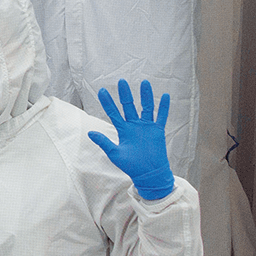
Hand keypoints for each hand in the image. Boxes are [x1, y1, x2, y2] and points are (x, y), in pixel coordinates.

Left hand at [87, 79, 175, 200]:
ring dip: (146, 96)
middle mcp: (134, 125)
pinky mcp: (158, 131)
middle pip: (129, 106)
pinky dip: (164, 107)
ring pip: (146, 107)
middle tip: (121, 81)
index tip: (102, 91)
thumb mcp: (114, 153)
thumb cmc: (131, 166)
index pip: (113, 112)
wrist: (148, 175)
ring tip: (144, 82)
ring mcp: (146, 127)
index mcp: (123, 129)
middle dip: (125, 94)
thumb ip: (104, 142)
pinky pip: (161, 117)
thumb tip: (89, 133)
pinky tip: (165, 96)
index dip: (108, 102)